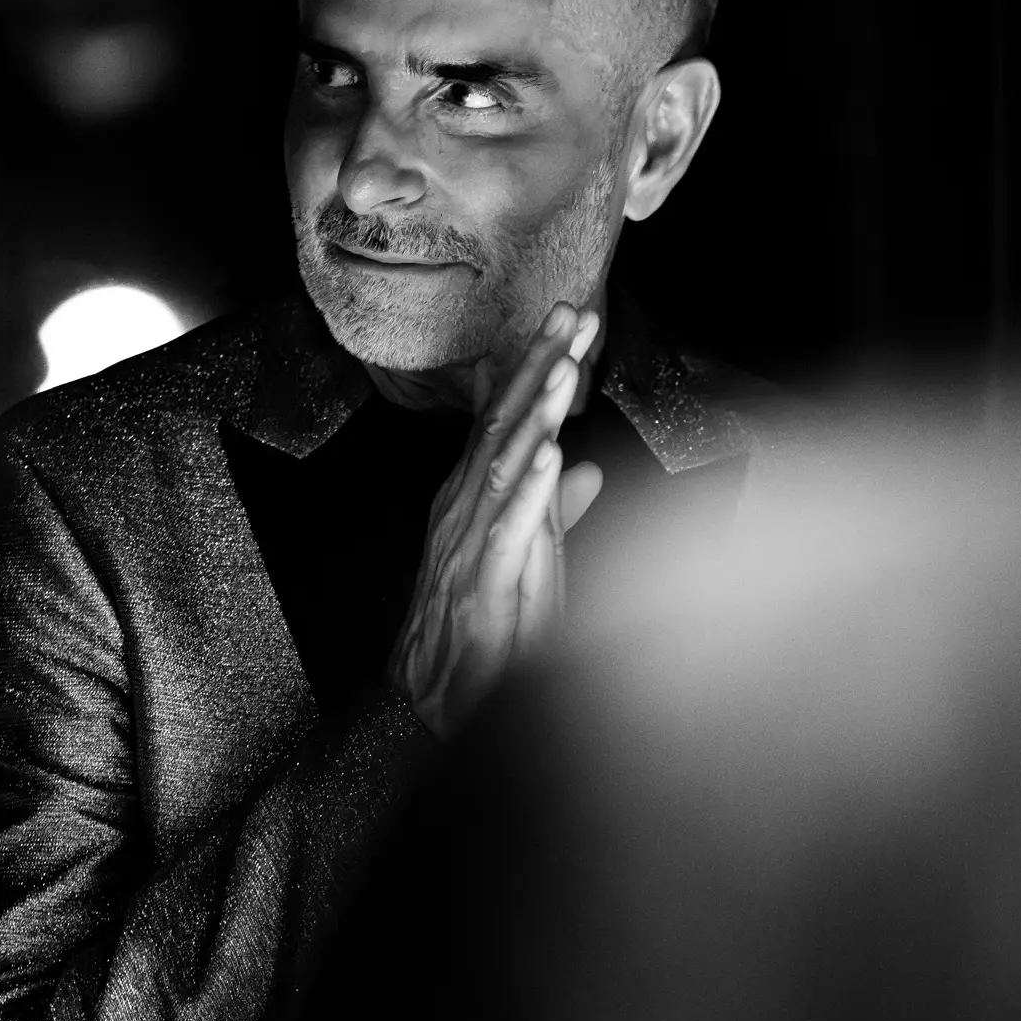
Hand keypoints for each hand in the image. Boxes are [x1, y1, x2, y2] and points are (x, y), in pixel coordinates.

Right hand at [388, 302, 604, 740]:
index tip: (569, 317)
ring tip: (567, 366)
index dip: (536, 366)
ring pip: (502, 465)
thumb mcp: (528, 561)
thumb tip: (587, 469)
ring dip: (536, 412)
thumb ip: (554, 514)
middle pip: (502, 424)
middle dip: (539, 365)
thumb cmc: (481, 634)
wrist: (434, 708)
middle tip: (574, 312)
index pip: (505, 418)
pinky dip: (530, 492)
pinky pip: (506, 533)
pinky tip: (554, 456)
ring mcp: (466, 547)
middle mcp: (461, 511)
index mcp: (471, 500)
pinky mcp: (481, 590)